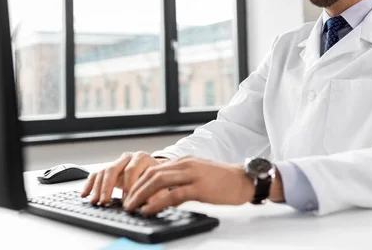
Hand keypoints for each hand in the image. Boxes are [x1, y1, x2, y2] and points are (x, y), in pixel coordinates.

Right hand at [80, 151, 166, 204]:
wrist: (154, 172)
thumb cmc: (157, 179)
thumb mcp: (160, 185)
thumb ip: (156, 194)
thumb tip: (150, 204)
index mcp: (142, 158)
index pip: (132, 169)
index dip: (128, 185)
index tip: (127, 200)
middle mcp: (128, 158)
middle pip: (113, 168)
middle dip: (108, 187)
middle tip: (105, 201)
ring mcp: (117, 162)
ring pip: (103, 172)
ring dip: (98, 188)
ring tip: (95, 202)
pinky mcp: (110, 169)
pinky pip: (96, 174)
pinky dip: (90, 184)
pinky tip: (85, 194)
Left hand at [123, 156, 255, 213]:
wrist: (245, 180)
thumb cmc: (224, 180)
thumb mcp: (199, 174)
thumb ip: (182, 180)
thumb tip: (164, 194)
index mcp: (184, 161)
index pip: (155, 169)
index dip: (139, 182)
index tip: (129, 195)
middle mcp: (186, 164)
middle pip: (152, 173)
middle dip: (135, 189)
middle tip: (126, 203)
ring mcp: (193, 175)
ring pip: (158, 181)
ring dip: (141, 195)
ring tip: (132, 207)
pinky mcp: (200, 187)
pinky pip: (173, 194)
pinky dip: (157, 202)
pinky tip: (149, 210)